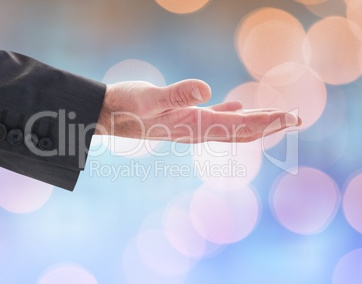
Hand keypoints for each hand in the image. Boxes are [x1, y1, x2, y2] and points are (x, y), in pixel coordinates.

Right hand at [95, 79, 300, 142]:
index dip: (267, 121)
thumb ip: (176, 95)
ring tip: (277, 116)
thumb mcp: (149, 97)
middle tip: (298, 119)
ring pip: (231, 125)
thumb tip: (207, 90)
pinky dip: (232, 114)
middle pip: (242, 130)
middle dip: (271, 125)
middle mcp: (196, 128)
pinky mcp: (182, 118)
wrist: (107, 115)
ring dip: (256, 121)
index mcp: (193, 124)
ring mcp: (190, 125)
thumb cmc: (125, 106)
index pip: (239, 124)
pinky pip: (215, 118)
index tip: (293, 118)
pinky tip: (238, 107)